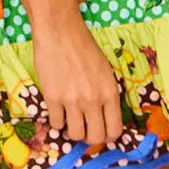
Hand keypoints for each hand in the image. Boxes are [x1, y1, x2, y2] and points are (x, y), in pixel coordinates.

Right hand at [31, 14, 123, 145]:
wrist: (59, 29)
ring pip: (75, 135)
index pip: (114, 131)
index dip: (107, 136)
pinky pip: (56, 124)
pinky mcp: (53, 97)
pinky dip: (56, 120)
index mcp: (110, 92)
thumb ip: (105, 94)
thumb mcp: (104, 70)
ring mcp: (73, 100)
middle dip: (89, 137)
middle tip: (83, 127)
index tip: (99, 130)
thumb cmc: (83, 45)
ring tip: (69, 118)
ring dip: (72, 130)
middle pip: (96, 138)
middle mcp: (94, 99)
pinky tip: (57, 108)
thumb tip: (102, 117)